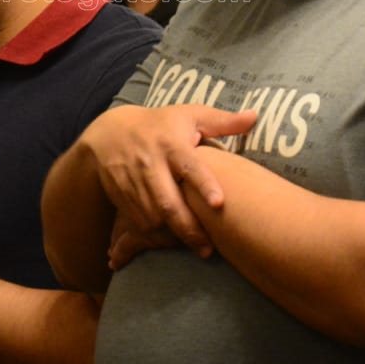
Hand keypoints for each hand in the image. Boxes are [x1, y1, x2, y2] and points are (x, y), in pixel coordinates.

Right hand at [81, 104, 255, 257]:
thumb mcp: (189, 116)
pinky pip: (138, 222)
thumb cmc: (160, 124)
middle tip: (208, 248)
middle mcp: (151, 165)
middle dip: (188, 228)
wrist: (109, 133)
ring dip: (173, 236)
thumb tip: (255, 116)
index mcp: (171, 144)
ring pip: (152, 217)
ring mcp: (135, 183)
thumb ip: (222, 121)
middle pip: (168, 202)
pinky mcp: (122, 196)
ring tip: (197, 247)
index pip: (189, 165)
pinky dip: (156, 235)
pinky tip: (173, 241)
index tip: (219, 203)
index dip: (204, 184)